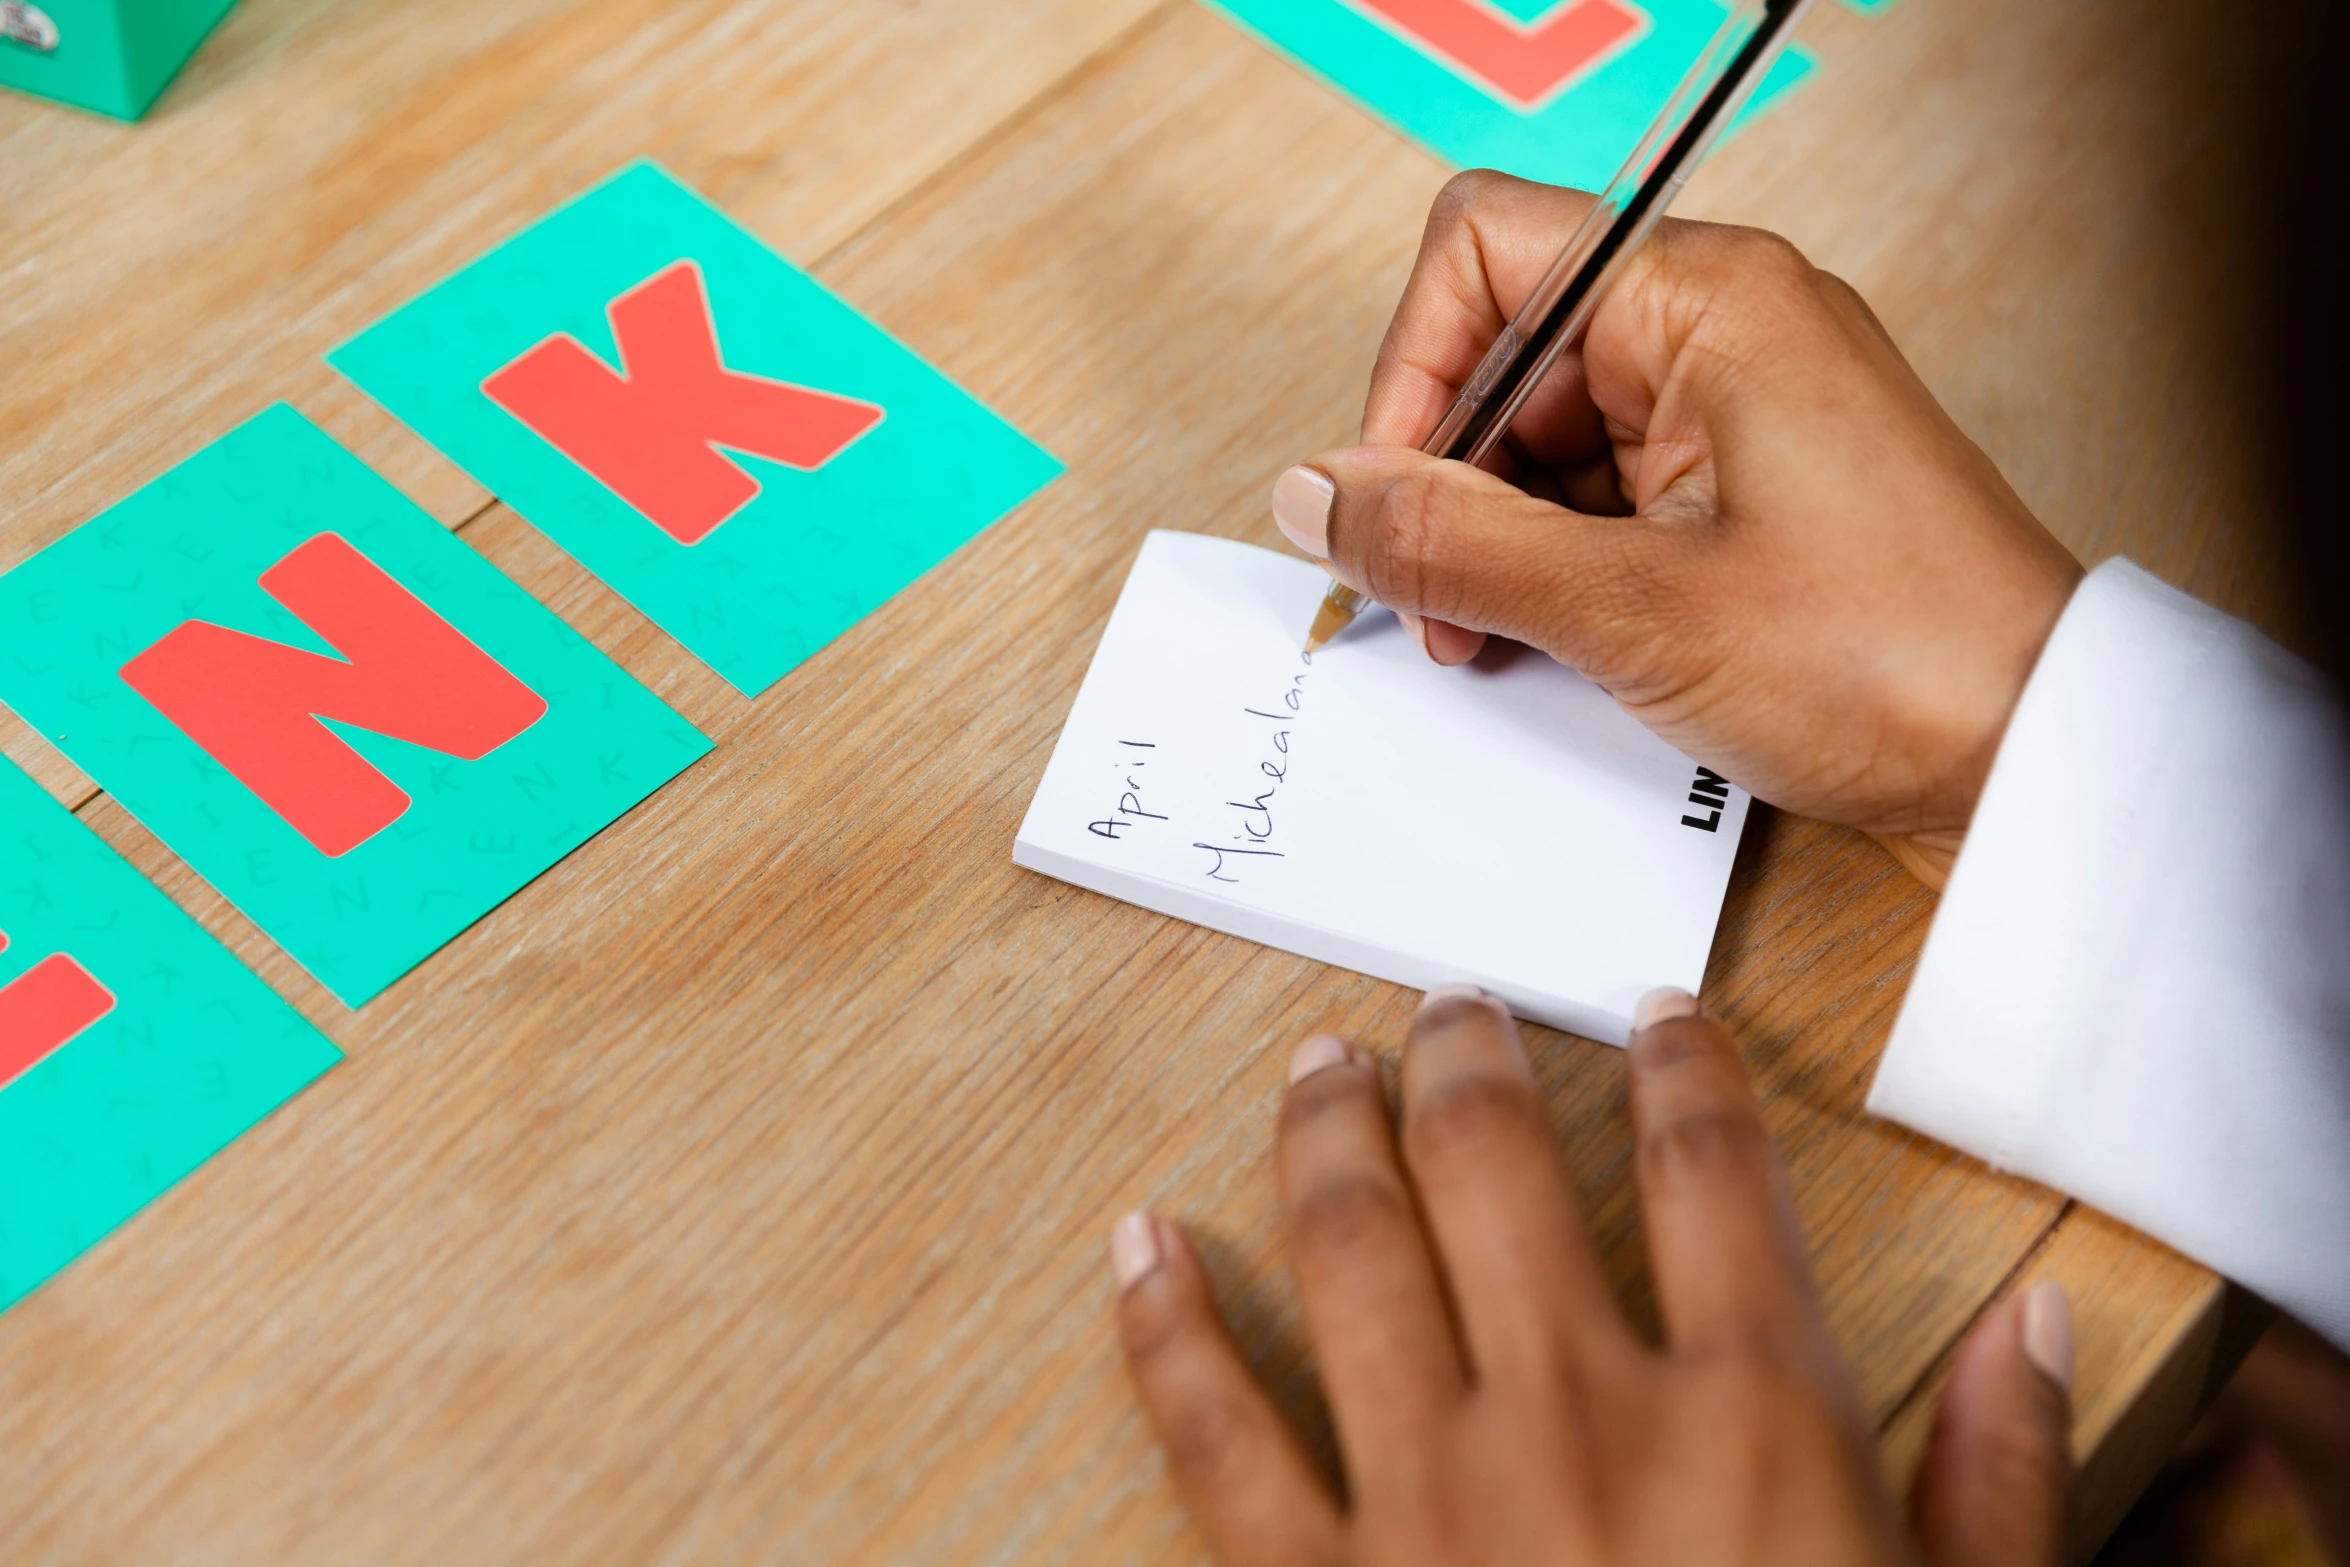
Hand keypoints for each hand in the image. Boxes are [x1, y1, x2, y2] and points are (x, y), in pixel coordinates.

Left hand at [1112, 987, 2075, 1565]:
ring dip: (1327, 1134)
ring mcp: (1426, 1500)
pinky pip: (1211, 1429)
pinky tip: (1142, 1246)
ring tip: (1319, 1066)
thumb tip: (2038, 1329)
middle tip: (1451, 1007)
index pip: (1713, 1173)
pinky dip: (1166, 1325)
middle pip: (1501, 1168)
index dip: (1685, 1069)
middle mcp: (1573, 1421)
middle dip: (1471, 1062)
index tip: (1658, 1018)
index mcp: (1749, 1422)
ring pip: (1354, 1248)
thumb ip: (2001, 1482)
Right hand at [1268, 173, 2083, 887]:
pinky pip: (1595, 499)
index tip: (1395, 497)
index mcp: (1703, 298)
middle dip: (1448, 485)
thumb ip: (1451, 542)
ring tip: (1509, 642)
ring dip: (1496, 544)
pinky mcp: (1737, 489)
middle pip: (1499, 356)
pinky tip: (1557, 647)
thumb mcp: (1630, 606)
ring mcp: (1728, 411)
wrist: (2031, 757)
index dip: (1411, 374)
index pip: (1482, 255)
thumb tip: (1321, 495)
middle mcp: (1715, 332)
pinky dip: (1552, 571)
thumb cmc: (1897, 659)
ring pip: (1537, 440)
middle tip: (1441, 605)